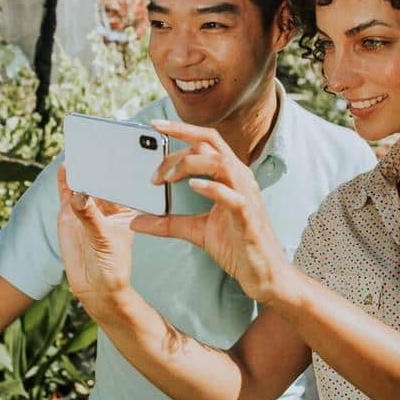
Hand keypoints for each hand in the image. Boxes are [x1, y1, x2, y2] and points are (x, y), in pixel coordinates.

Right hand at [57, 164, 137, 315]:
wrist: (95, 286)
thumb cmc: (112, 263)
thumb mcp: (104, 238)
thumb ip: (90, 217)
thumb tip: (78, 196)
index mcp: (125, 206)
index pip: (122, 182)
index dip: (120, 166)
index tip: (119, 150)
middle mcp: (106, 203)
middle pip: (101, 178)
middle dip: (98, 163)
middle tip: (95, 145)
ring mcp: (87, 206)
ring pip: (83, 182)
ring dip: (81, 168)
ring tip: (79, 150)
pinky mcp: (69, 213)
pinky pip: (66, 191)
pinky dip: (65, 180)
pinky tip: (66, 167)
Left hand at [132, 120, 290, 302]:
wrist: (263, 273)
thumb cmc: (237, 245)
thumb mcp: (195, 231)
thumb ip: (167, 223)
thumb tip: (136, 222)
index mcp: (230, 175)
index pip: (205, 141)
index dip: (180, 130)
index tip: (154, 126)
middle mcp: (240, 178)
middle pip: (211, 142)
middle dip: (181, 137)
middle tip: (152, 150)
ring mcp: (246, 195)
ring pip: (221, 162)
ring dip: (190, 164)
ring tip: (166, 178)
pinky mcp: (248, 217)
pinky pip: (233, 196)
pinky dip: (212, 188)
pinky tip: (193, 187)